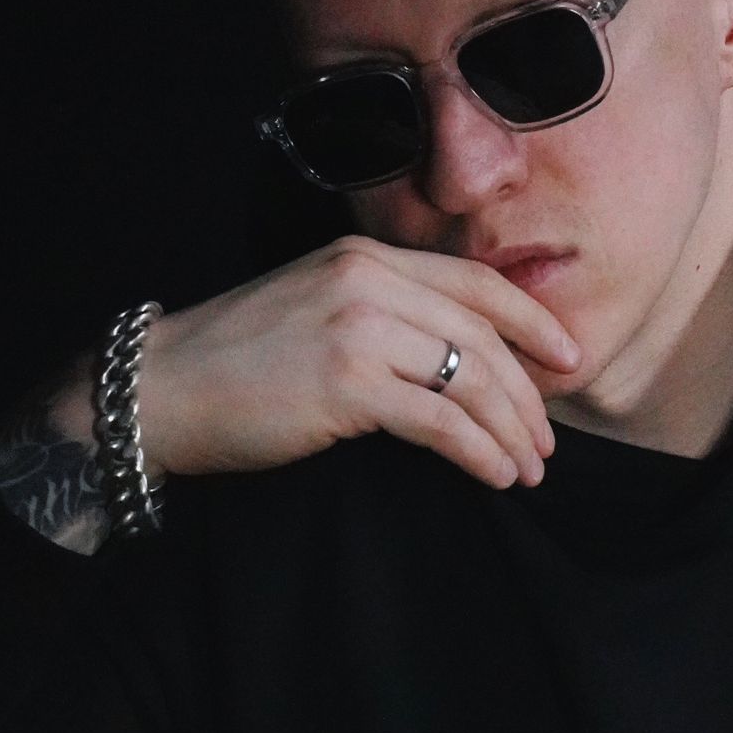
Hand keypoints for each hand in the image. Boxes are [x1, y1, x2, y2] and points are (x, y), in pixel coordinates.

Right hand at [126, 236, 578, 489]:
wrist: (163, 387)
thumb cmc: (238, 363)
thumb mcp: (318, 309)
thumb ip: (383, 314)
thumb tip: (459, 358)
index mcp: (365, 256)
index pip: (476, 282)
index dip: (534, 321)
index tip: (569, 359)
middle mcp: (367, 281)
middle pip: (485, 336)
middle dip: (528, 395)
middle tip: (547, 441)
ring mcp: (358, 328)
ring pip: (473, 379)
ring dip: (512, 431)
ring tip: (528, 469)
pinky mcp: (348, 382)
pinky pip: (442, 421)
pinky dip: (479, 452)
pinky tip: (495, 475)